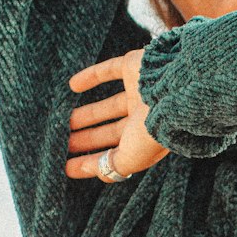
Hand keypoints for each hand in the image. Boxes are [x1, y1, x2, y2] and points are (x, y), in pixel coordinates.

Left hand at [66, 48, 169, 181]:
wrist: (175, 90)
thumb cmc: (154, 130)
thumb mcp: (131, 158)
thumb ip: (110, 166)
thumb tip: (84, 170)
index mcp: (147, 142)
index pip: (114, 155)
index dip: (90, 162)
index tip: (66, 167)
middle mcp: (144, 118)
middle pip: (109, 132)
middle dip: (86, 139)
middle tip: (61, 144)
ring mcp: (139, 92)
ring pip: (108, 106)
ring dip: (86, 113)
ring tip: (63, 121)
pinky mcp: (134, 67)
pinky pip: (108, 71)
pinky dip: (91, 77)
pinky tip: (72, 84)